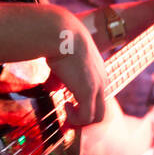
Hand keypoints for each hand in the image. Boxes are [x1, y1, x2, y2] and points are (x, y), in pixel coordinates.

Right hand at [46, 11, 106, 127]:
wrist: (64, 34)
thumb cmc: (60, 43)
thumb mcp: (62, 62)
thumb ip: (59, 78)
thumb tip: (51, 88)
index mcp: (98, 73)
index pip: (98, 97)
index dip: (84, 106)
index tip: (68, 107)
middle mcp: (102, 81)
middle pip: (101, 112)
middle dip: (84, 119)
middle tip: (68, 118)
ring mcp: (97, 87)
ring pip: (97, 117)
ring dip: (80, 120)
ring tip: (66, 112)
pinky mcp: (88, 91)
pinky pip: (86, 117)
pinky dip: (75, 118)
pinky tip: (64, 105)